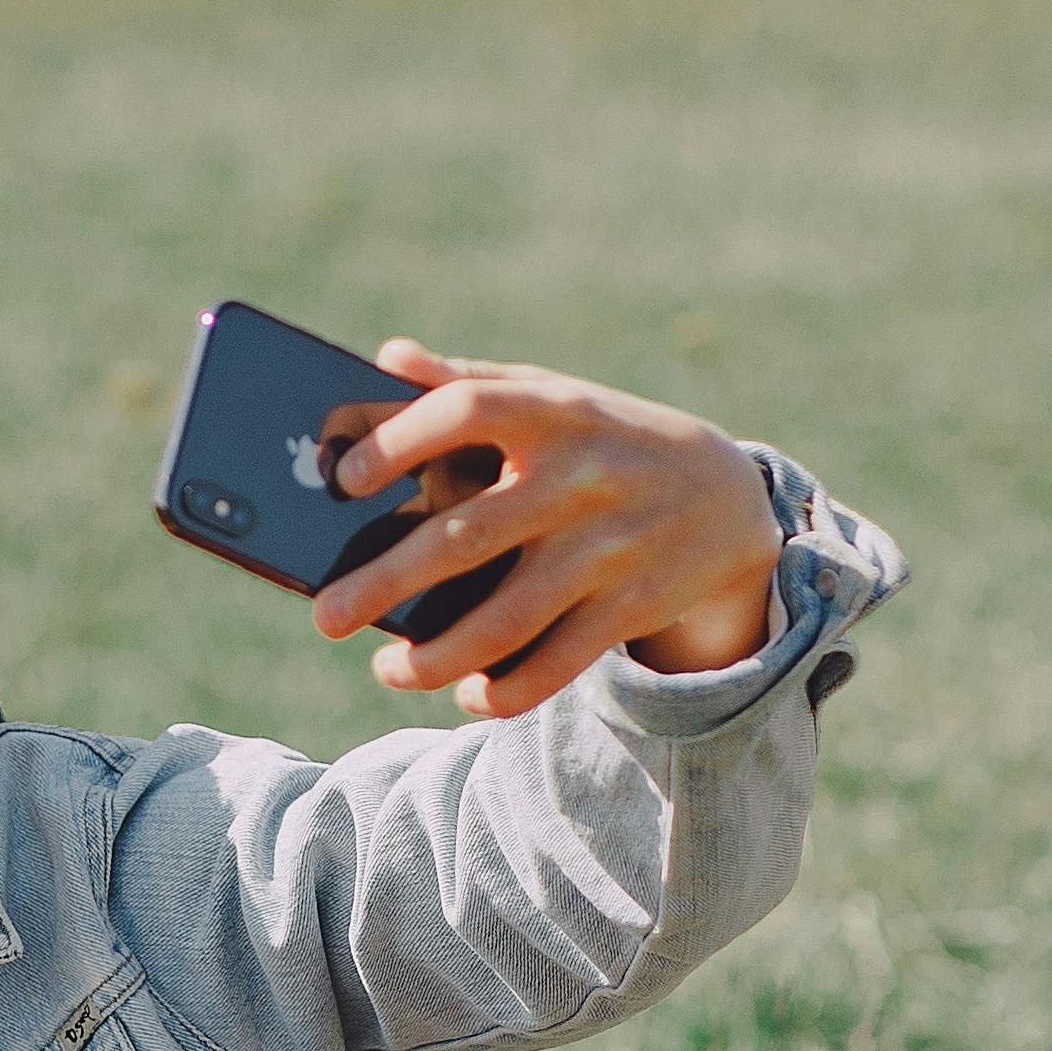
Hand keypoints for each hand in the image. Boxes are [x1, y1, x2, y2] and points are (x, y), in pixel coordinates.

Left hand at [315, 341, 782, 715]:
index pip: (468, 408)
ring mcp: (608, 547)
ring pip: (507, 619)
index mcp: (551, 411)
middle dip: (385, 583)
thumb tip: (384, 356)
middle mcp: (579, 478)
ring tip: (386, 669)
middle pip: (467, 537)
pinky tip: (467, 694)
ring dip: (436, 657)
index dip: (400, 440)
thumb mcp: (553, 395)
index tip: (344, 480)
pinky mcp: (631, 605)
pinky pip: (557, 662)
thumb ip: (470, 380)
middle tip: (324, 616)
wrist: (727, 495)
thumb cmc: (605, 438)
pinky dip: (506, 689)